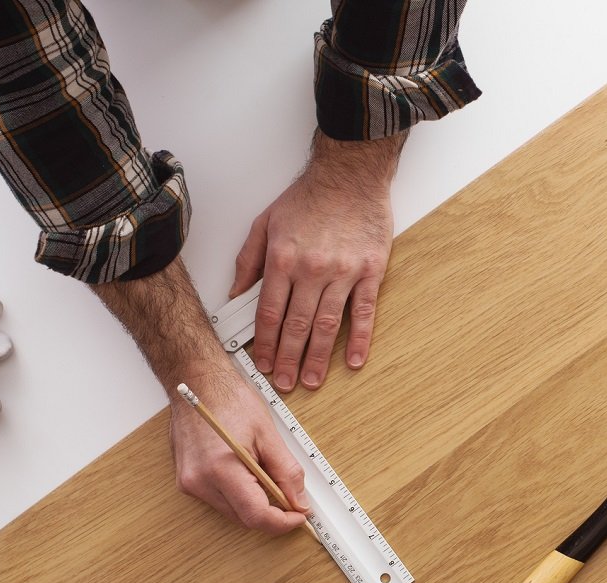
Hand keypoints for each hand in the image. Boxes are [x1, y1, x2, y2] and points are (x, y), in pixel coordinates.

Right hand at [169, 366, 309, 535]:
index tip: (299, 516)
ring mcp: (189, 483)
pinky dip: (240, 496)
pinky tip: (248, 474)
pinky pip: (220, 501)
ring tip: (266, 475)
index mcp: (220, 469)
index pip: (256, 515)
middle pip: (244, 518)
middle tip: (291, 496)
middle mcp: (199, 481)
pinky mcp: (187, 481)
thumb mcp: (268, 434)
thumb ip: (286, 472)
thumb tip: (299, 501)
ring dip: (255, 504)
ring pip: (232, 513)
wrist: (196, 381)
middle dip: (272, 513)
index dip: (283, 522)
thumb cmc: (228, 398)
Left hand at [230, 130, 402, 391]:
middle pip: (296, 326)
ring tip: (311, 379)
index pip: (270, 312)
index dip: (265, 343)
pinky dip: (359, 339)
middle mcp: (312, 269)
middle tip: (285, 383)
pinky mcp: (371, 272)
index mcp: (283, 259)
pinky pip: (364, 312)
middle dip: (288, 359)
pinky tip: (353, 359)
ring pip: (326, 325)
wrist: (351, 175)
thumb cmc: (310, 197)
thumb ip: (248, 260)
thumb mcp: (265, 222)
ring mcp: (343, 273)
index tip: (264, 363)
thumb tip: (236, 293)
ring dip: (317, 357)